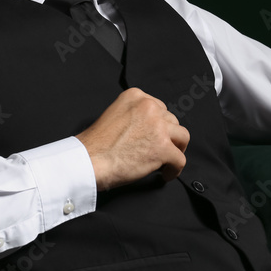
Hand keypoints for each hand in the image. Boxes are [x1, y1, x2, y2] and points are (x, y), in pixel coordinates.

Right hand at [75, 88, 189, 190]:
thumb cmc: (96, 144)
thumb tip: (149, 128)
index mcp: (136, 96)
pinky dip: (174, 169)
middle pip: (171, 121)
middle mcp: (149, 107)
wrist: (88, 160)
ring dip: (175, 149)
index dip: (158, 125)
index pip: (159, 107)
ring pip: (182, 137)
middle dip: (167, 136)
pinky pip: (180, 159)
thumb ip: (134, 115)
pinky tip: (164, 174)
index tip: (154, 135)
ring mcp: (158, 127)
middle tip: (158, 149)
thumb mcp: (114, 114)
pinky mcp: (163, 148)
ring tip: (166, 160)